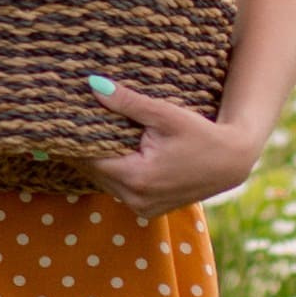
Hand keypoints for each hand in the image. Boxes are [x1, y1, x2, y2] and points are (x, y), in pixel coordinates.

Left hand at [84, 79, 259, 220]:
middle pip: (94, 173)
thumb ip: (127, 102)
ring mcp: (143, 208)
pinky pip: (119, 190)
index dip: (75, 140)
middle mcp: (136, 199)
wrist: (232, 161)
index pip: (88, 159)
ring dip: (97, 163)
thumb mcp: (164, 114)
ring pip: (105, 183)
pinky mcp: (149, 210)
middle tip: (71, 126)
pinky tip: (110, 153)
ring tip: (85, 137)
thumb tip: (94, 85)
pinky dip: (113, 173)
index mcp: (136, 178)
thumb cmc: (201, 134)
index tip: (62, 124)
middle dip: (83, 150)